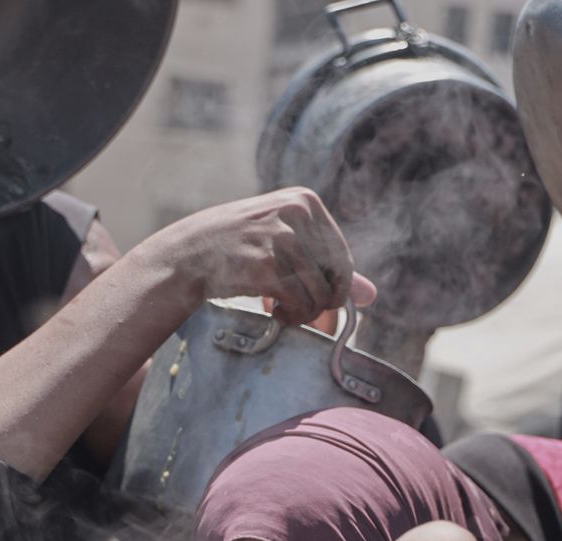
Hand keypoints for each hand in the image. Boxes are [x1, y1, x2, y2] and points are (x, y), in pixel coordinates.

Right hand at [139, 188, 377, 319]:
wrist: (188, 253)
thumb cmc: (240, 246)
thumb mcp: (284, 241)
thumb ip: (327, 263)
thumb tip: (372, 295)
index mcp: (304, 201)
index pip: (343, 257)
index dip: (333, 285)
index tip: (309, 291)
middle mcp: (295, 214)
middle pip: (336, 278)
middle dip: (321, 302)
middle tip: (298, 307)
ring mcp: (280, 239)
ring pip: (320, 295)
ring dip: (304, 313)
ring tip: (282, 309)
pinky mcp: (266, 266)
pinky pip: (301, 305)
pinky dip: (291, 318)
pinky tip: (274, 313)